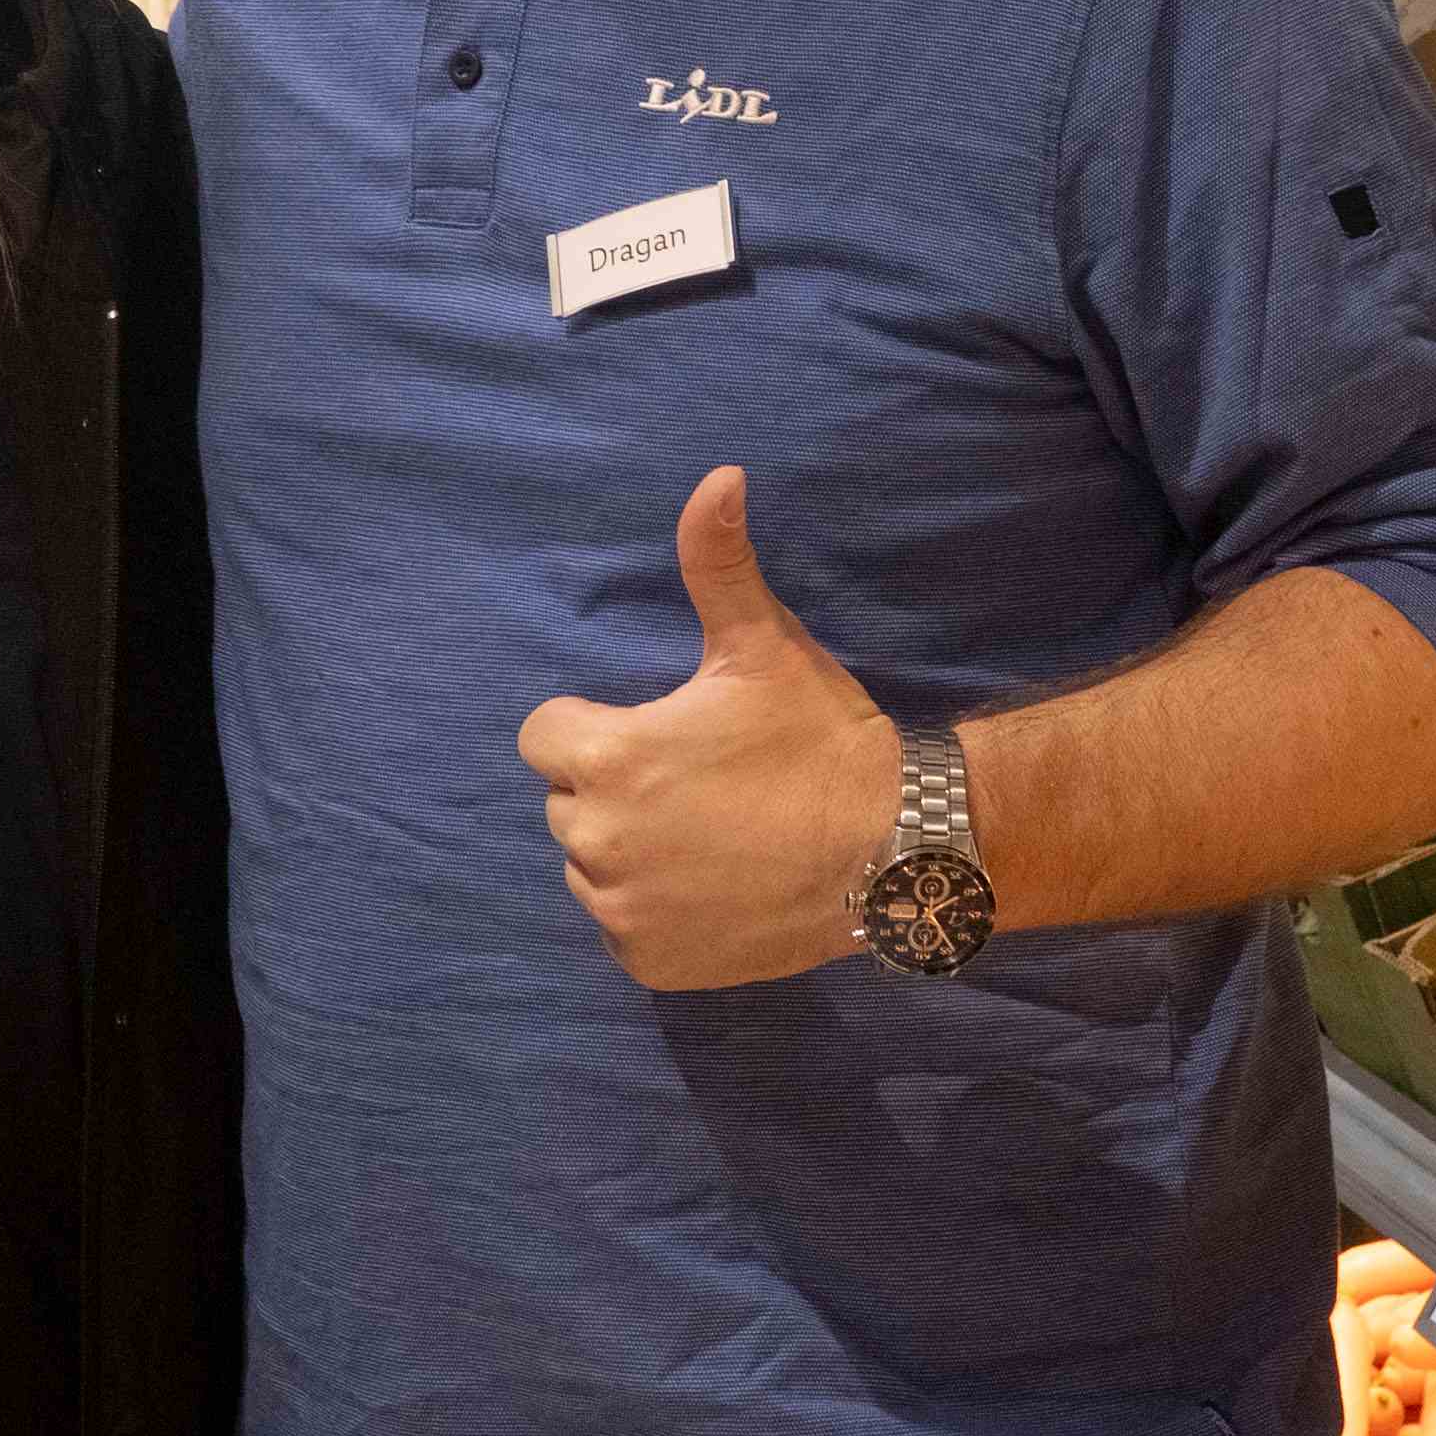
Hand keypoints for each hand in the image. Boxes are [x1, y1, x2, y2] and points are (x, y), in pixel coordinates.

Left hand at [515, 469, 906, 991]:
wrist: (892, 849)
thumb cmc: (821, 738)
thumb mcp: (764, 644)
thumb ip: (718, 561)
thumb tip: (719, 474)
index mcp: (607, 758)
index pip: (543, 737)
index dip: (595, 728)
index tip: (659, 733)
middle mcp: (597, 842)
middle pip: (569, 804)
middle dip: (616, 790)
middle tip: (699, 786)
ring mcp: (622, 910)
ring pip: (592, 869)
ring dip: (631, 853)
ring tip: (711, 837)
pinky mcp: (650, 961)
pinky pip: (623, 927)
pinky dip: (656, 913)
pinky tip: (716, 889)